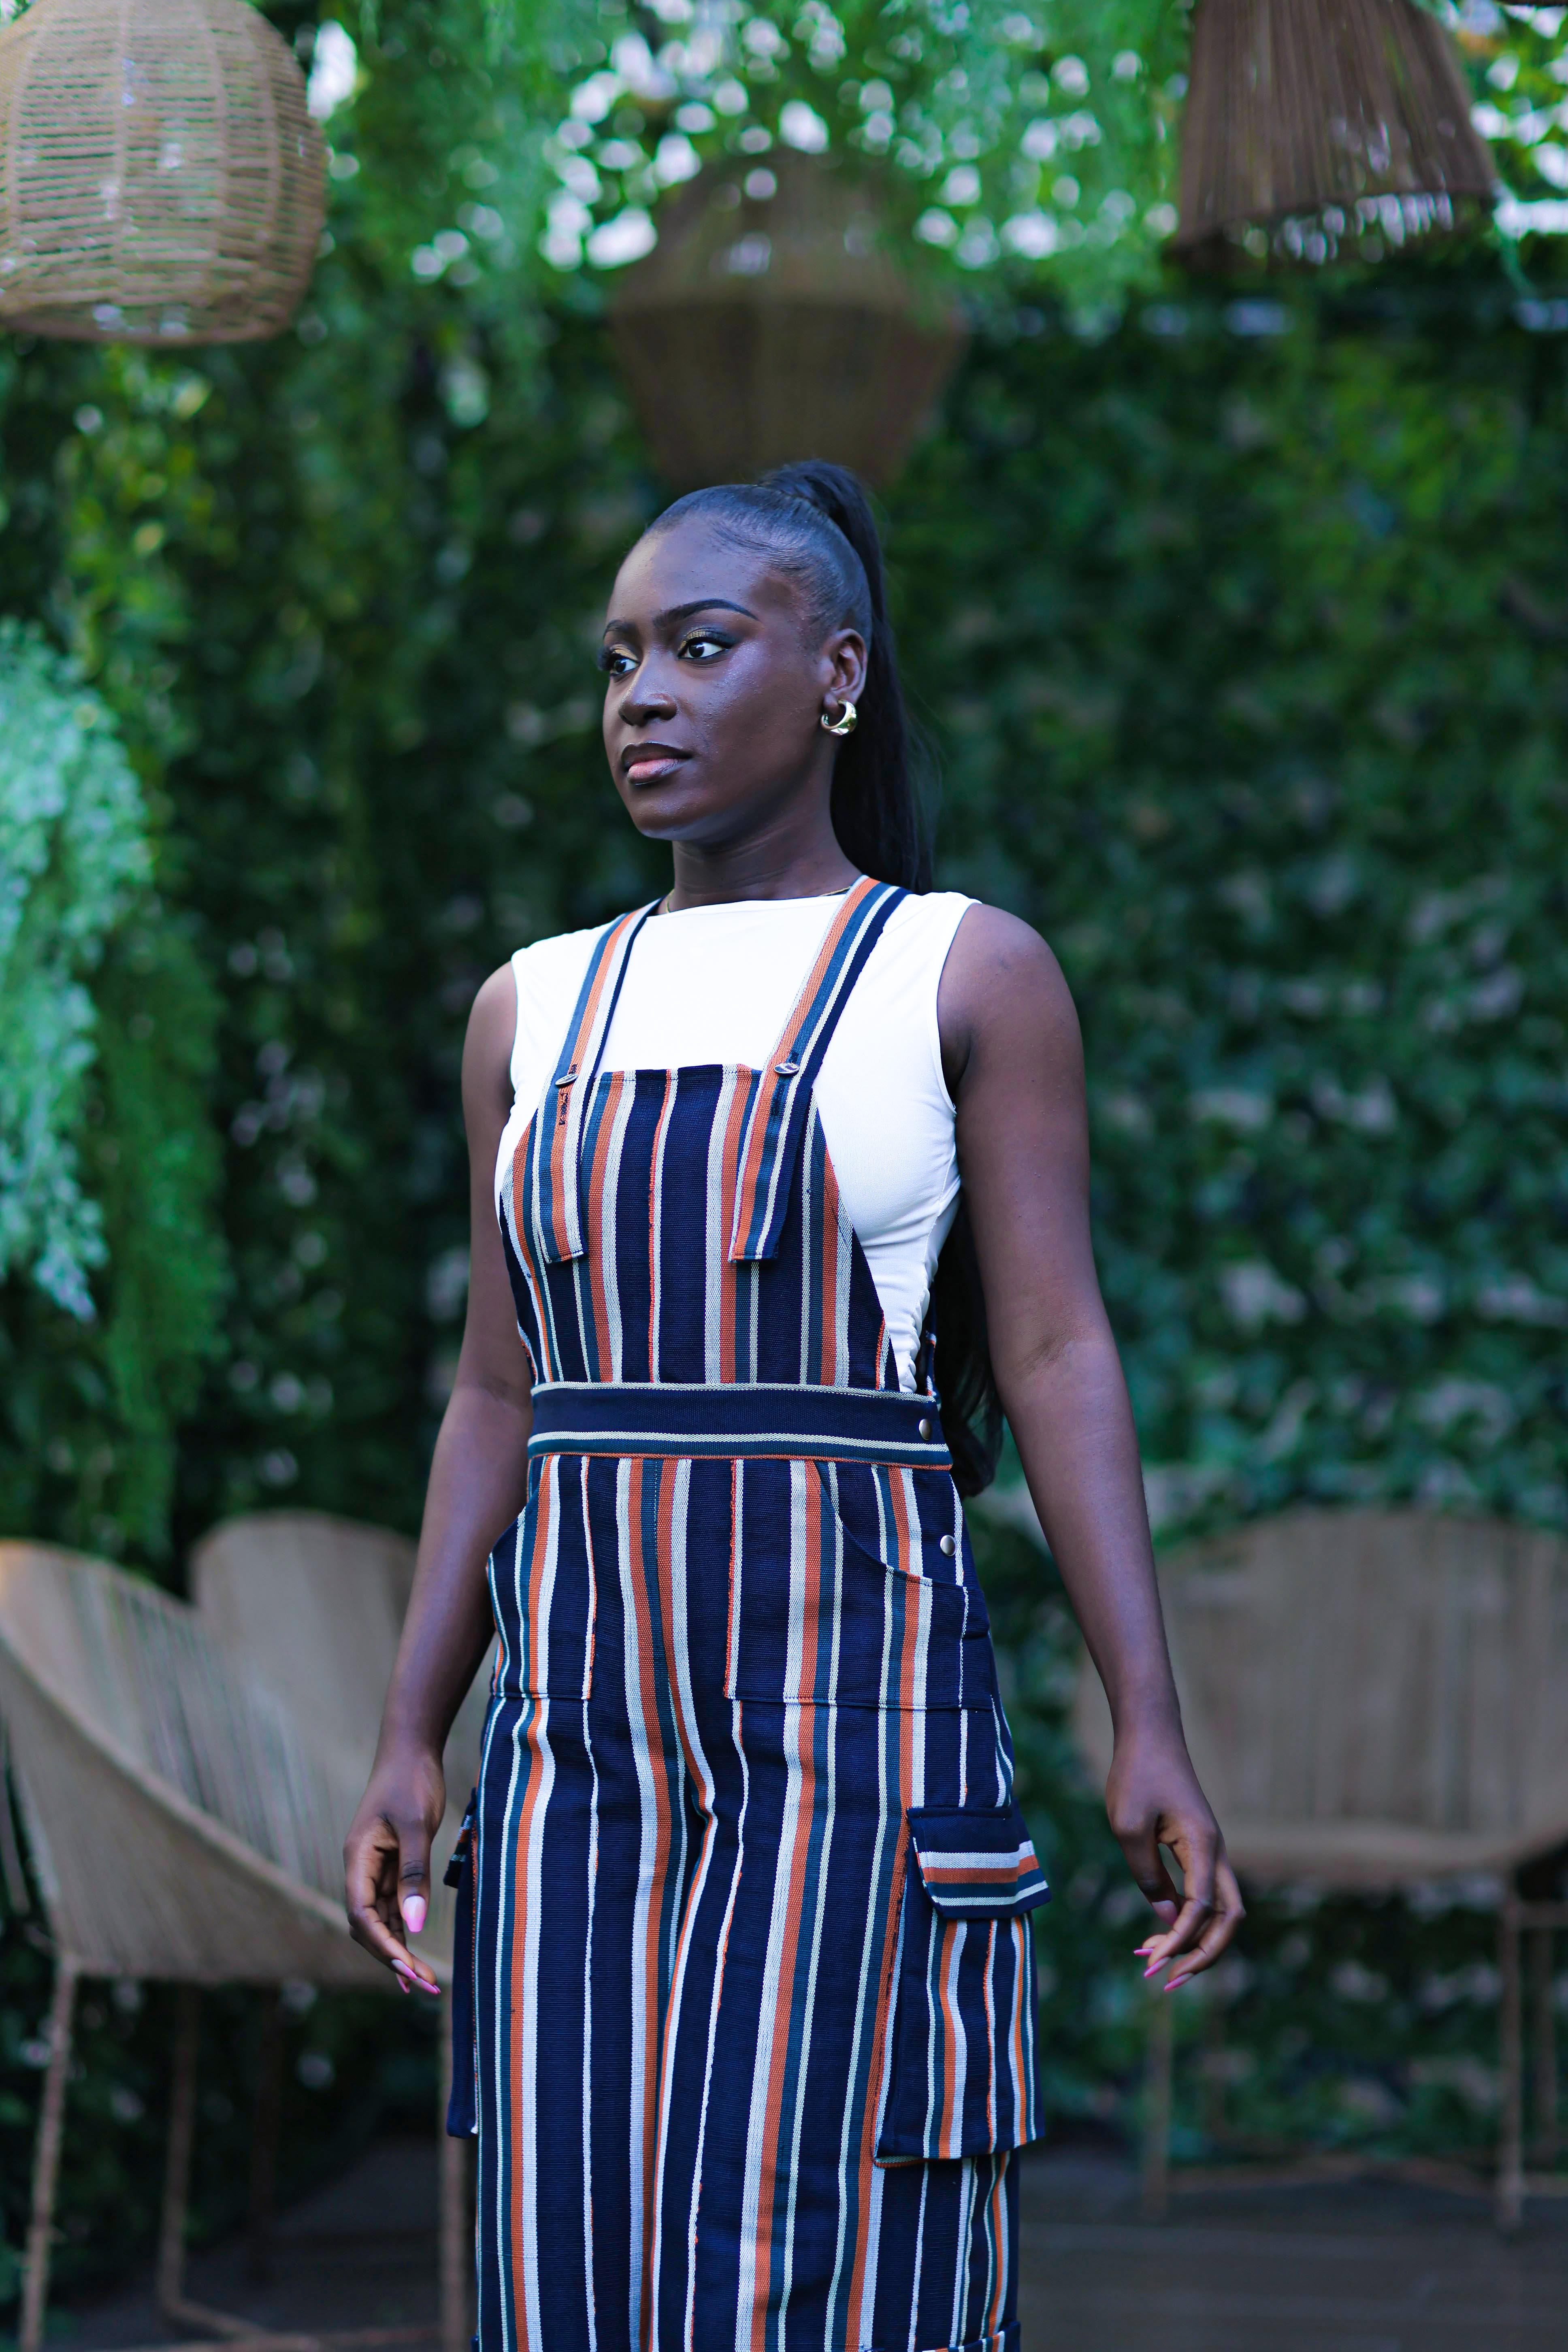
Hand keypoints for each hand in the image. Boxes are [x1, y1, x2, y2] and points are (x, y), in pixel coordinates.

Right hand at [344, 1743, 446, 1994]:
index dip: (383, 1945)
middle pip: (368, 1925)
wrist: (411, 1750)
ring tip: (423, 1980)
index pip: (362, 1916)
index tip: (408, 1969)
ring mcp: (374, 1868)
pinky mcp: (391, 1865)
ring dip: (398, 1948)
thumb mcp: (416, 1825)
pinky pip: (392, 1905)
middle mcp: (361, 1868)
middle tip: (423, 1984)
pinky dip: (403, 1928)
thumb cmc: (411, 1781)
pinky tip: (416, 1950)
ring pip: (380, 1919)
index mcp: (357, 1859)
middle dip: (392, 1956)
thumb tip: (415, 1924)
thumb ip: (414, 1873)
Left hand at [1105, 1719, 1243, 1991]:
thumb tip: (1169, 1920)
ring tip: (1155, 1961)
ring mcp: (1211, 1852)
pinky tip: (1158, 1931)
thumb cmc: (1136, 1774)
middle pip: (1229, 1920)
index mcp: (1204, 1846)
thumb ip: (1148, 1877)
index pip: (1202, 1909)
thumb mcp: (1129, 1828)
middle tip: (1167, 1981)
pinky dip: (1188, 1919)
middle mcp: (1216, 1853)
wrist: (1149, 1734)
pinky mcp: (1198, 1850)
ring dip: (1195, 1940)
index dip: (1179, 1941)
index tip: (1149, 1963)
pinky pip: (1204, 1895)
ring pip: (1220, 1911)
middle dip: (1203, 1956)